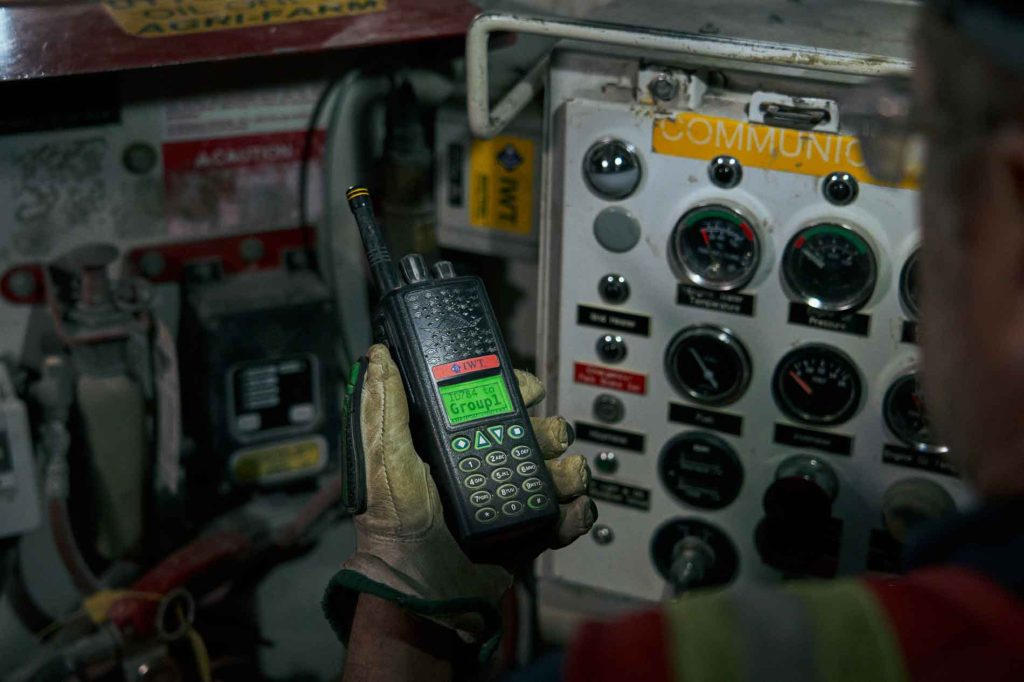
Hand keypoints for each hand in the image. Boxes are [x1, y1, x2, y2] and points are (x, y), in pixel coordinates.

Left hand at [324, 344, 595, 644]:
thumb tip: (379, 357)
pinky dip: (574, 513)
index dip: (518, 389)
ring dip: (565, 472)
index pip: (500, 399)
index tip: (526, 391)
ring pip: (563, 468)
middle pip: (542, 429)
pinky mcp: (534, 529)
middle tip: (536, 444)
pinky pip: (571, 513)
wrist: (422, 593)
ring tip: (550, 484)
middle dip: (548, 432)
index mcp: (460, 441)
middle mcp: (491, 462)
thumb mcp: (383, 461)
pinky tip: (558, 516)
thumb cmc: (394, 528)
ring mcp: (516, 495)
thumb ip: (382, 409)